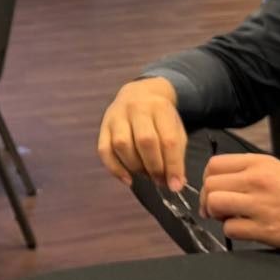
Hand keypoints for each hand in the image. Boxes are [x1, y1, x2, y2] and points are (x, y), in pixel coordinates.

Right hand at [97, 76, 186, 190]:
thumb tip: (175, 183)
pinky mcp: (103, 126)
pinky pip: (104, 150)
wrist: (138, 94)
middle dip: (154, 166)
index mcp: (160, 107)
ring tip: (145, 175)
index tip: (175, 185)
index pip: (168, 140)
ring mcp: (116, 116)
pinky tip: (127, 179)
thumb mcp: (175, 128)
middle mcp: (137, 108)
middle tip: (160, 180)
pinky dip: (115, 168)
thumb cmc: (160, 117)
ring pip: (122, 144)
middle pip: (145, 141)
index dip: (173, 166)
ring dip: (135, 166)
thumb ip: (176, 155)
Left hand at [199, 153, 279, 254]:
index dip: (208, 180)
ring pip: (215, 204)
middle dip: (208, 199)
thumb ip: (247, 174)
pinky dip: (233, 232)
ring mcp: (262, 205)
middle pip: (210, 185)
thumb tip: (216, 187)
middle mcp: (257, 180)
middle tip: (219, 210)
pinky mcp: (267, 230)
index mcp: (259, 163)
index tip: (215, 191)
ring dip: (216, 215)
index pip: (214, 165)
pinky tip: (247, 230)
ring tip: (230, 219)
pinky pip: (230, 229)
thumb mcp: (277, 171)